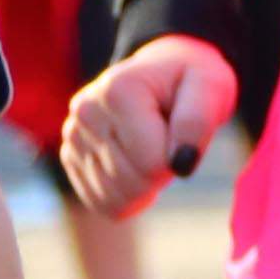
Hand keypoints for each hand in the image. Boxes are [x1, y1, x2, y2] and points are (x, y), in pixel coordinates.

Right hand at [61, 36, 234, 218]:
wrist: (161, 75)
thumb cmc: (189, 83)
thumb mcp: (209, 87)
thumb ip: (198, 122)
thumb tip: (180, 164)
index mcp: (117, 90)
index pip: (152, 163)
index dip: (178, 157)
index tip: (180, 131)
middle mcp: (85, 111)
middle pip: (133, 183)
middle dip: (161, 174)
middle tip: (168, 142)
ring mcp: (72, 135)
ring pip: (116, 198)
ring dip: (145, 187)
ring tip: (151, 151)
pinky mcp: (70, 156)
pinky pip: (102, 203)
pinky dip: (128, 197)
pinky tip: (136, 169)